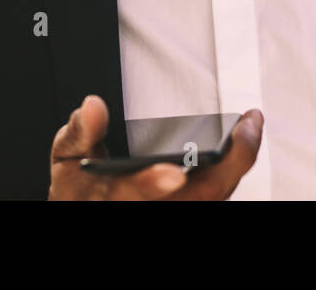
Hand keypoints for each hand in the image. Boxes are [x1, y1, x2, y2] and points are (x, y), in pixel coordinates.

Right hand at [48, 94, 263, 199]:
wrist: (86, 207)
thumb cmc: (79, 188)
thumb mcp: (67, 159)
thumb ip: (80, 133)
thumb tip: (93, 107)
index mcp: (111, 197)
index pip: (133, 194)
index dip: (153, 184)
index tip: (174, 172)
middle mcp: (147, 208)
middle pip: (197, 198)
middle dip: (229, 165)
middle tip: (247, 126)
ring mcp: (170, 207)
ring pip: (212, 197)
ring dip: (237, 163)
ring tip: (249, 127)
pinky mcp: (186, 204)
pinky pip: (214, 193)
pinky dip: (232, 168)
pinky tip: (240, 145)